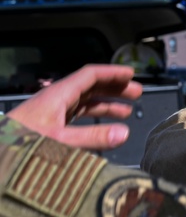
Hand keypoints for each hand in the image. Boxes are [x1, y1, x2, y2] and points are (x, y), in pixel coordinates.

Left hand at [7, 64, 142, 150]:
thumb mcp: (60, 141)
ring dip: (105, 104)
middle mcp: (55, 100)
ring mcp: (51, 111)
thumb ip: (93, 138)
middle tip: (135, 93)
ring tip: (125, 112)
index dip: (112, 73)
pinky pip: (76, 115)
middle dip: (114, 88)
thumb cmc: (20, 143)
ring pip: (84, 101)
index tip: (131, 74)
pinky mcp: (48, 124)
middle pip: (90, 87)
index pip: (90, 75)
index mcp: (58, 95)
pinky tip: (101, 127)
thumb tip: (123, 133)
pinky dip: (92, 117)